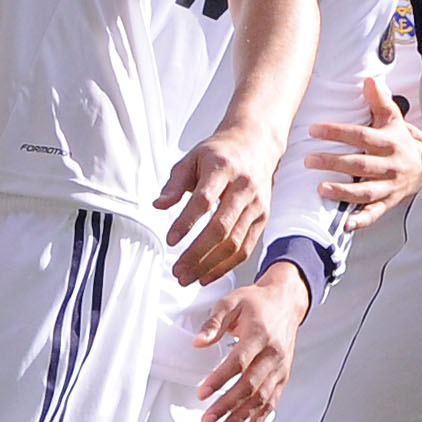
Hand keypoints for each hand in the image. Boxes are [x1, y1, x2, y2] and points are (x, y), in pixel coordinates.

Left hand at [153, 125, 273, 285]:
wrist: (256, 144)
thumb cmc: (220, 152)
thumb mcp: (192, 158)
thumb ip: (174, 183)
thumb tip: (158, 205)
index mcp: (223, 168)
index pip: (204, 200)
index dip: (186, 222)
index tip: (170, 240)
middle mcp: (243, 187)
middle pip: (221, 228)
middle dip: (197, 254)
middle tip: (177, 270)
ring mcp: (256, 204)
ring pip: (234, 243)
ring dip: (209, 265)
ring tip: (188, 277)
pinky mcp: (263, 217)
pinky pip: (245, 247)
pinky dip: (226, 266)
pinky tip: (208, 274)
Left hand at [193, 265, 311, 421]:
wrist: (286, 301)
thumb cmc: (257, 303)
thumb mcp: (231, 302)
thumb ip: (214, 322)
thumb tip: (199, 342)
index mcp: (260, 333)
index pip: (239, 361)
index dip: (220, 379)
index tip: (202, 393)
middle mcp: (273, 353)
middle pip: (250, 385)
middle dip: (227, 406)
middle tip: (208, 420)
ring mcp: (280, 366)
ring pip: (261, 398)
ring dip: (241, 417)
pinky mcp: (283, 376)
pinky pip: (273, 401)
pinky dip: (260, 419)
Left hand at [306, 71, 420, 214]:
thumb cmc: (401, 141)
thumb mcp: (393, 119)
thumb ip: (380, 101)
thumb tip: (369, 79)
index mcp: (389, 142)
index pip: (361, 136)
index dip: (338, 132)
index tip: (314, 130)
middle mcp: (390, 166)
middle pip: (360, 165)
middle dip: (334, 162)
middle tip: (308, 160)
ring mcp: (390, 187)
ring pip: (365, 191)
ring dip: (343, 191)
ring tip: (320, 189)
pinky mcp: (388, 203)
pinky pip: (375, 214)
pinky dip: (361, 220)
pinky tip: (345, 225)